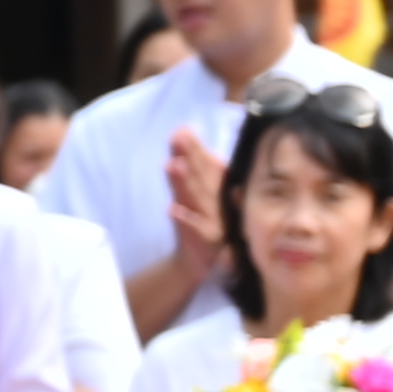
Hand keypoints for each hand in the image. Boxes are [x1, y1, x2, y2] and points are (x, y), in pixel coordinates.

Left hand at [161, 127, 229, 271]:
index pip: (210, 166)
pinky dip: (185, 220)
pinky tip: (171, 209)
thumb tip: (184, 131)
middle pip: (204, 178)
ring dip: (185, 183)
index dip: (196, 149)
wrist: (199, 261)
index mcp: (220, 190)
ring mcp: (215, 223)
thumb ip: (197, 163)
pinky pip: (195, 231)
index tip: (182, 130)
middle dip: (191, 158)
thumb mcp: (200, 191)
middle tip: (179, 138)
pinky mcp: (206, 244)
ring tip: (173, 165)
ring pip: (198, 200)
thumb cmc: (203, 220)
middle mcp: (220, 204)